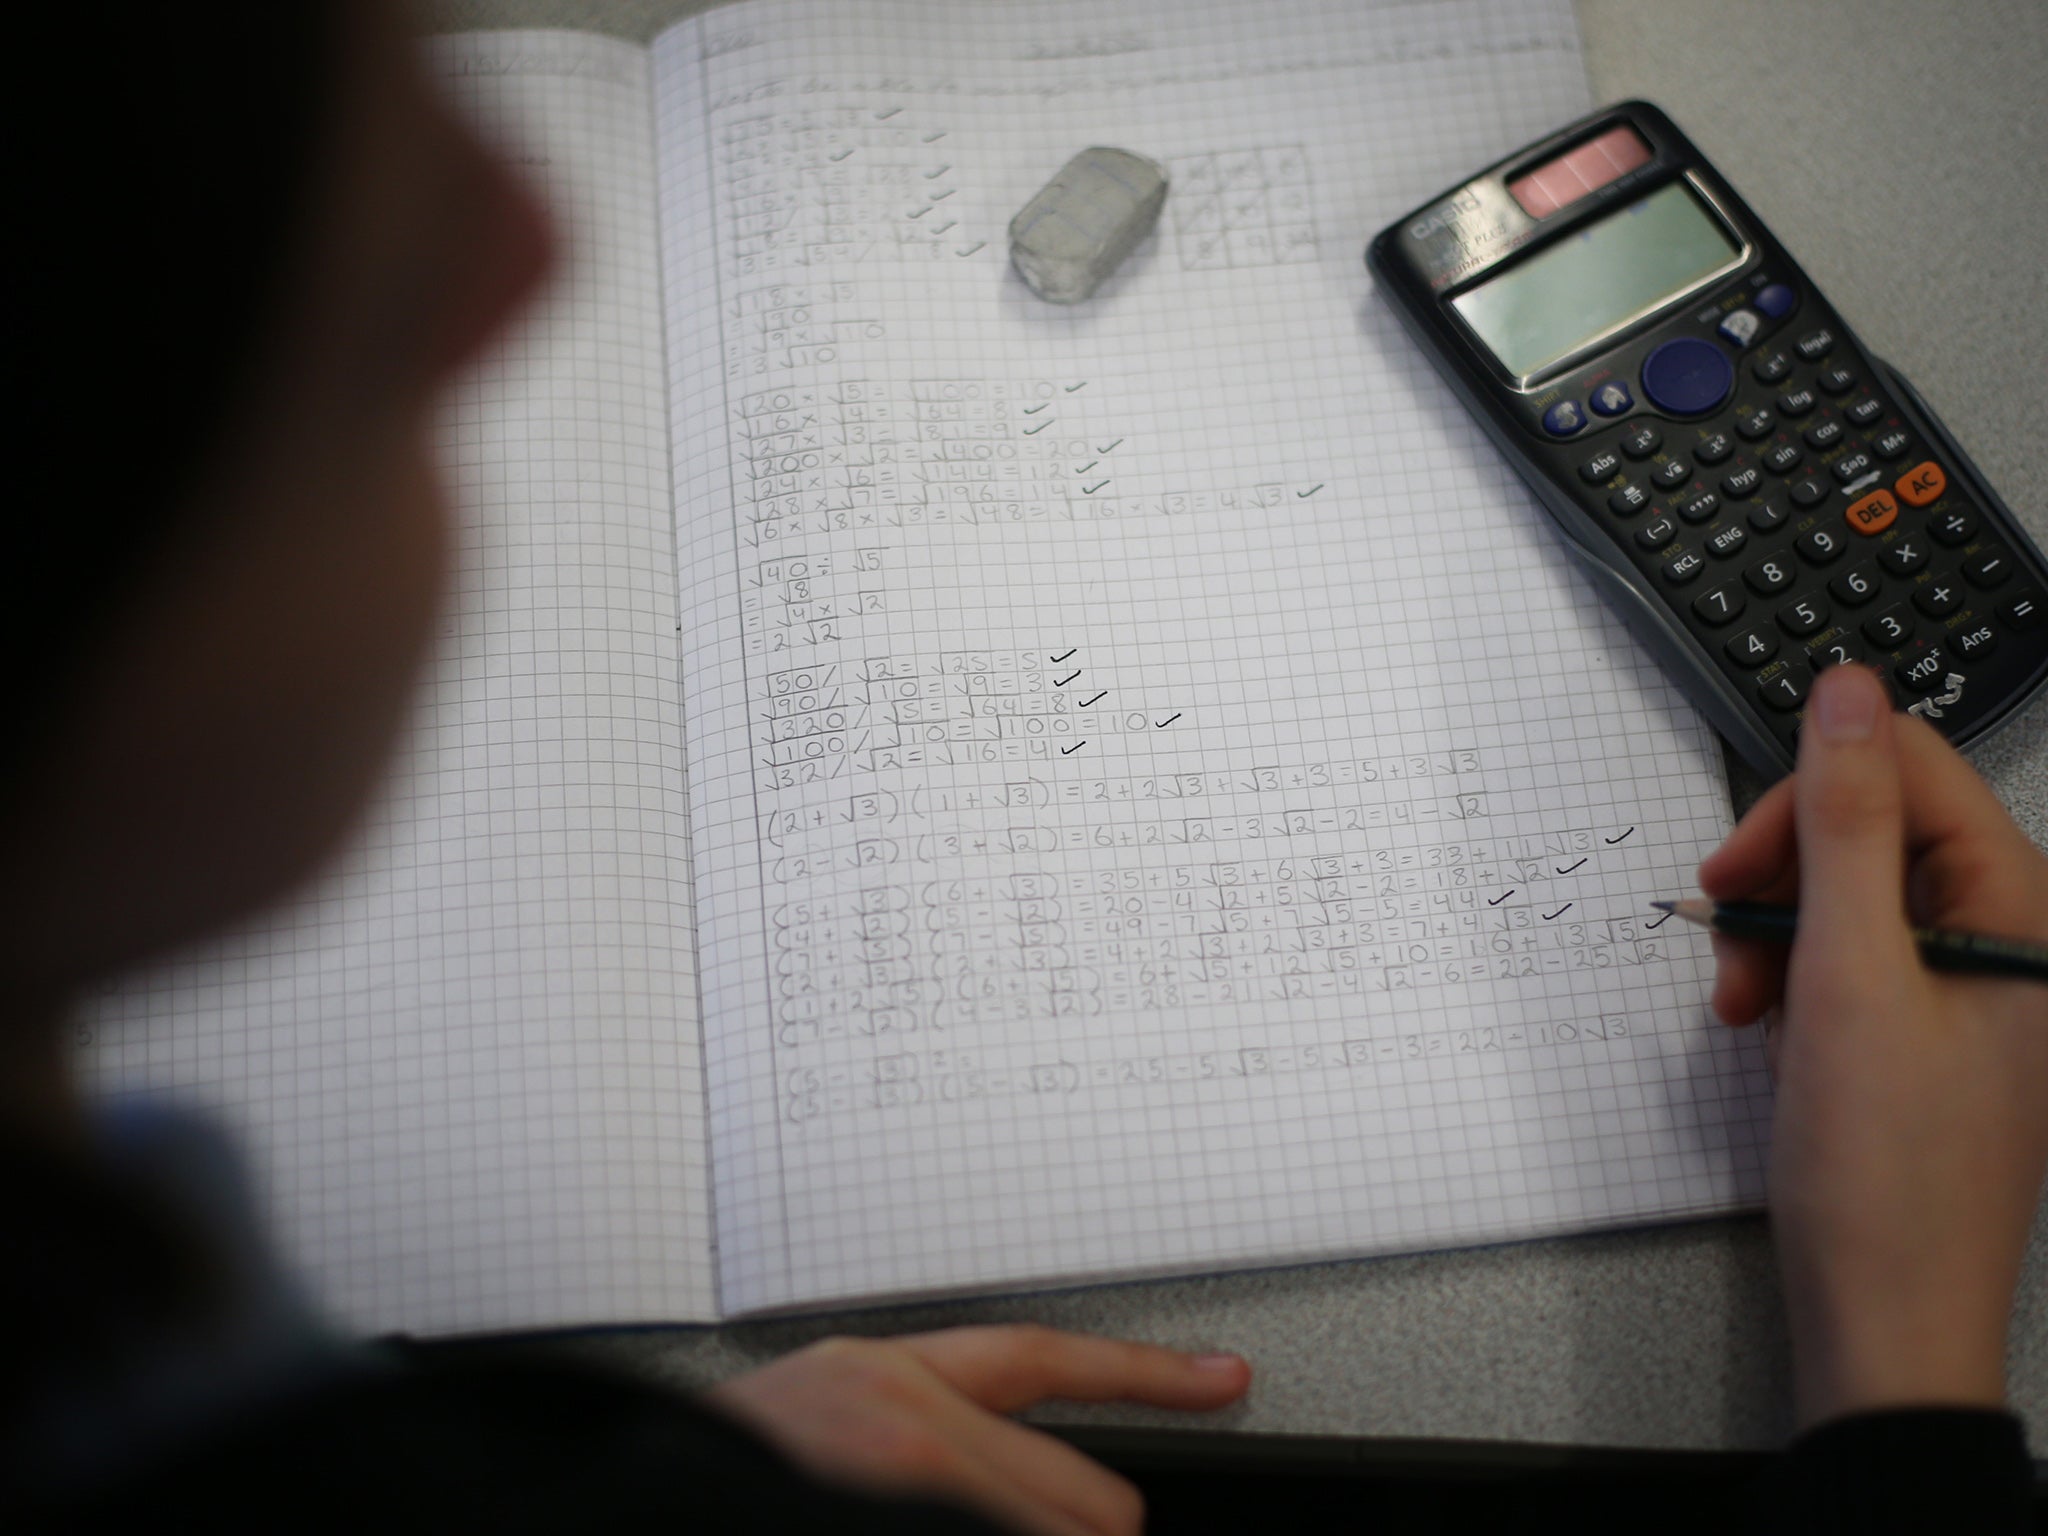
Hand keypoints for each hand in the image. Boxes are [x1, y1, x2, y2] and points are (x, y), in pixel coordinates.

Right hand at [708, 1325, 1250, 1535]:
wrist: (623, 1499)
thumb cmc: (736, 1476)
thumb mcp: (834, 1428)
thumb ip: (943, 1440)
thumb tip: (1056, 1499)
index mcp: (889, 1377)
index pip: (1046, 1360)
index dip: (1150, 1375)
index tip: (1225, 1377)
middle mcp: (904, 1414)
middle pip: (1098, 1503)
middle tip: (1022, 1527)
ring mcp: (904, 1472)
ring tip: (954, 1521)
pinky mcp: (894, 1509)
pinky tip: (927, 1523)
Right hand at [1698, 663, 2047, 1428]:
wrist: (1886, 1323)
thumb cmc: (1883, 1170)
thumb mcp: (1850, 976)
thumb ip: (1846, 823)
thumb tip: (1851, 688)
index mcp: (2023, 914)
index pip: (1914, 773)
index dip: (1813, 800)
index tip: (1737, 861)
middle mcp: (2009, 941)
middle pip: (1880, 832)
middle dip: (1785, 874)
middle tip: (1724, 931)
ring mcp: (1971, 992)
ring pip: (1853, 897)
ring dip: (1776, 933)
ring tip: (1737, 1003)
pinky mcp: (1929, 1035)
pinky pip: (1853, 962)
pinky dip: (1793, 981)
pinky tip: (1761, 1026)